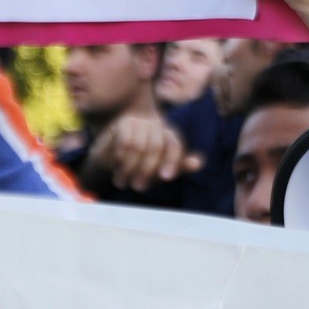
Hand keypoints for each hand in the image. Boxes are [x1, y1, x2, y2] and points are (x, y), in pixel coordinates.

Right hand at [87, 113, 203, 191]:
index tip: (165, 177)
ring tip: (122, 179)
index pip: (174, 146)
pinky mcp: (125, 122)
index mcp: (170, 137)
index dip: (172, 161)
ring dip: (128, 167)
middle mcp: (158, 126)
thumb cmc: (138, 166)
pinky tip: (115, 163)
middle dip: (145, 170)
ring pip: (139, 146)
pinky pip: (125, 142)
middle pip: (156, 148)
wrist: (110, 158)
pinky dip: (119, 156)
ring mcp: (141, 122)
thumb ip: (177, 167)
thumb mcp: (157, 171)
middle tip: (136, 186)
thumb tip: (198, 162)